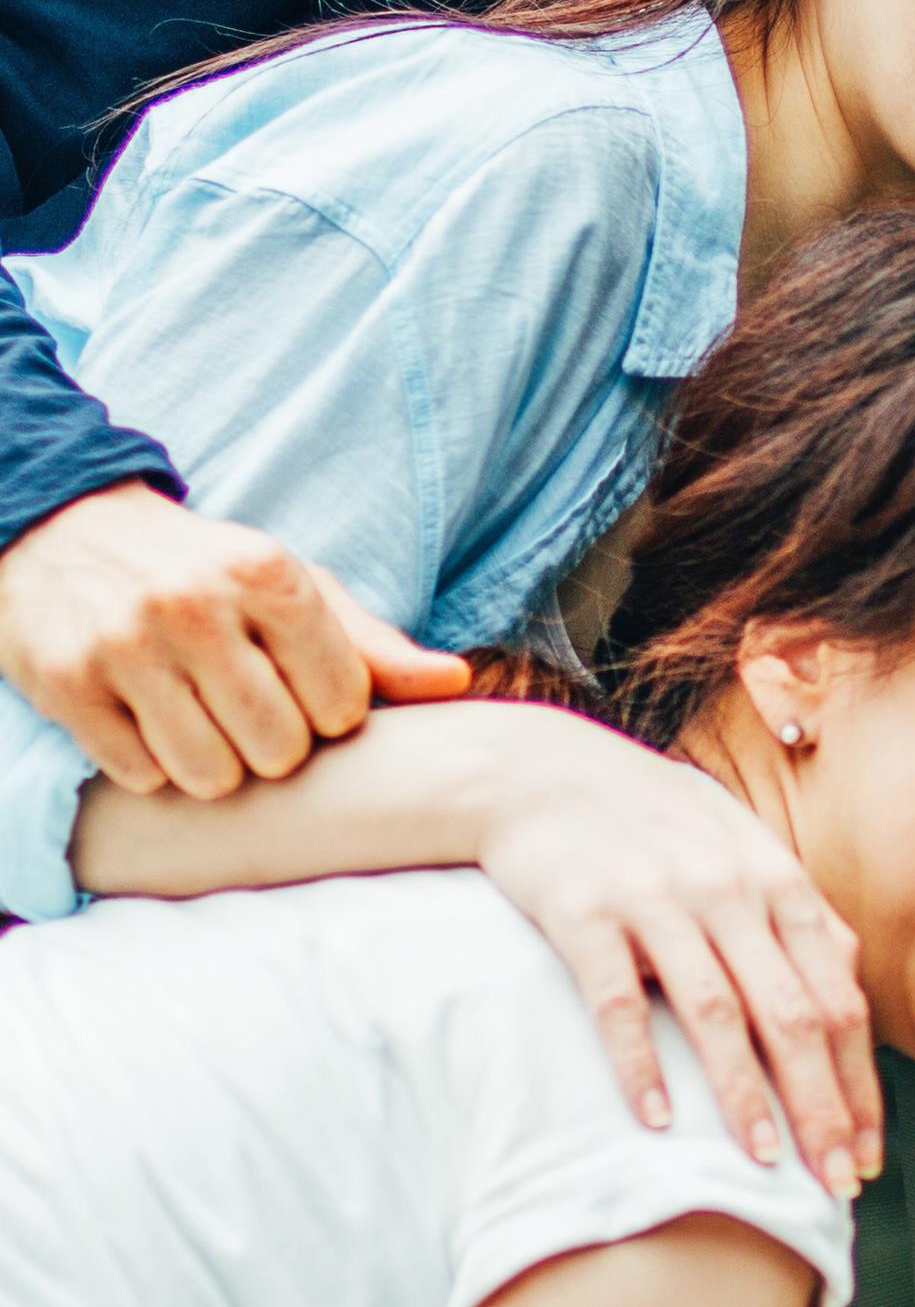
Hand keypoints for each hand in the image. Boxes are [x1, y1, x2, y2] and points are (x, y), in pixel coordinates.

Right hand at [0, 480, 465, 793]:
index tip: (300, 691)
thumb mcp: (294, 588)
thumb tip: (458, 683)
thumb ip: (375, 645)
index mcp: (269, 576)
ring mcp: (124, 645)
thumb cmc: (207, 572)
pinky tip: (145, 719)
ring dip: (213, 766)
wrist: (64, 530)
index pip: (341, 706)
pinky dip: (150, 765)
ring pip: (210, 775)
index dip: (328, 715)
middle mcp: (194, 606)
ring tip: (199, 720)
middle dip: (273, 748)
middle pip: (279, 750)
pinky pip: (140, 775)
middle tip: (246, 712)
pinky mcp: (64, 683)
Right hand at [468, 703, 880, 1195]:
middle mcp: (732, 892)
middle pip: (794, 1017)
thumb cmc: (655, 825)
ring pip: (718, 1014)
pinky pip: (617, 1000)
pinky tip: (657, 1120)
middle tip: (835, 1185)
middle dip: (822, 1108)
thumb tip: (850, 1012)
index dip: (859, 1084)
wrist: (540, 770)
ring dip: (746, 1096)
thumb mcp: (744, 855)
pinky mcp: (583, 912)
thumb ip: (797, 926)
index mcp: (781, 886)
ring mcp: (658, 900)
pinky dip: (640, 1063)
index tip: (866, 1155)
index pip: (841, 1002)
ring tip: (765, 1166)